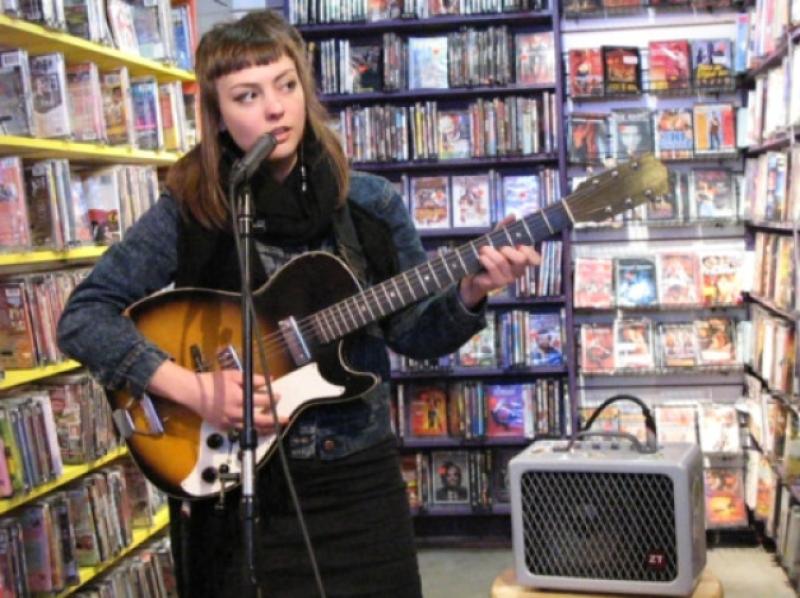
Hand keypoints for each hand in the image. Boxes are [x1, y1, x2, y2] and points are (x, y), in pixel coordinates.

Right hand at [148, 361, 284, 433]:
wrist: (193, 392)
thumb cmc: (214, 382)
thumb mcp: (234, 375)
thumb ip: (253, 379)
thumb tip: (269, 380)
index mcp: (239, 399)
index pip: (263, 400)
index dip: (273, 398)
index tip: (278, 396)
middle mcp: (236, 413)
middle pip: (261, 420)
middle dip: (276, 420)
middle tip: (286, 419)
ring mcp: (229, 422)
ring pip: (251, 429)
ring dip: (265, 428)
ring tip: (275, 428)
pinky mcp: (223, 427)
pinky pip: (239, 430)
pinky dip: (249, 429)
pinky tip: (256, 427)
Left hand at [458, 216, 540, 308]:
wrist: (473, 275)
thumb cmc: (488, 256)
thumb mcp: (495, 239)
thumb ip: (504, 228)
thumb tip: (513, 215)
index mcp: (522, 260)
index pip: (535, 259)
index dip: (529, 251)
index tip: (518, 244)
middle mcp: (518, 270)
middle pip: (521, 259)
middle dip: (507, 250)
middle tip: (498, 247)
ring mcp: (508, 278)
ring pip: (502, 262)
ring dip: (490, 252)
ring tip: (483, 249)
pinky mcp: (497, 283)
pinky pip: (493, 268)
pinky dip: (486, 259)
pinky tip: (481, 257)